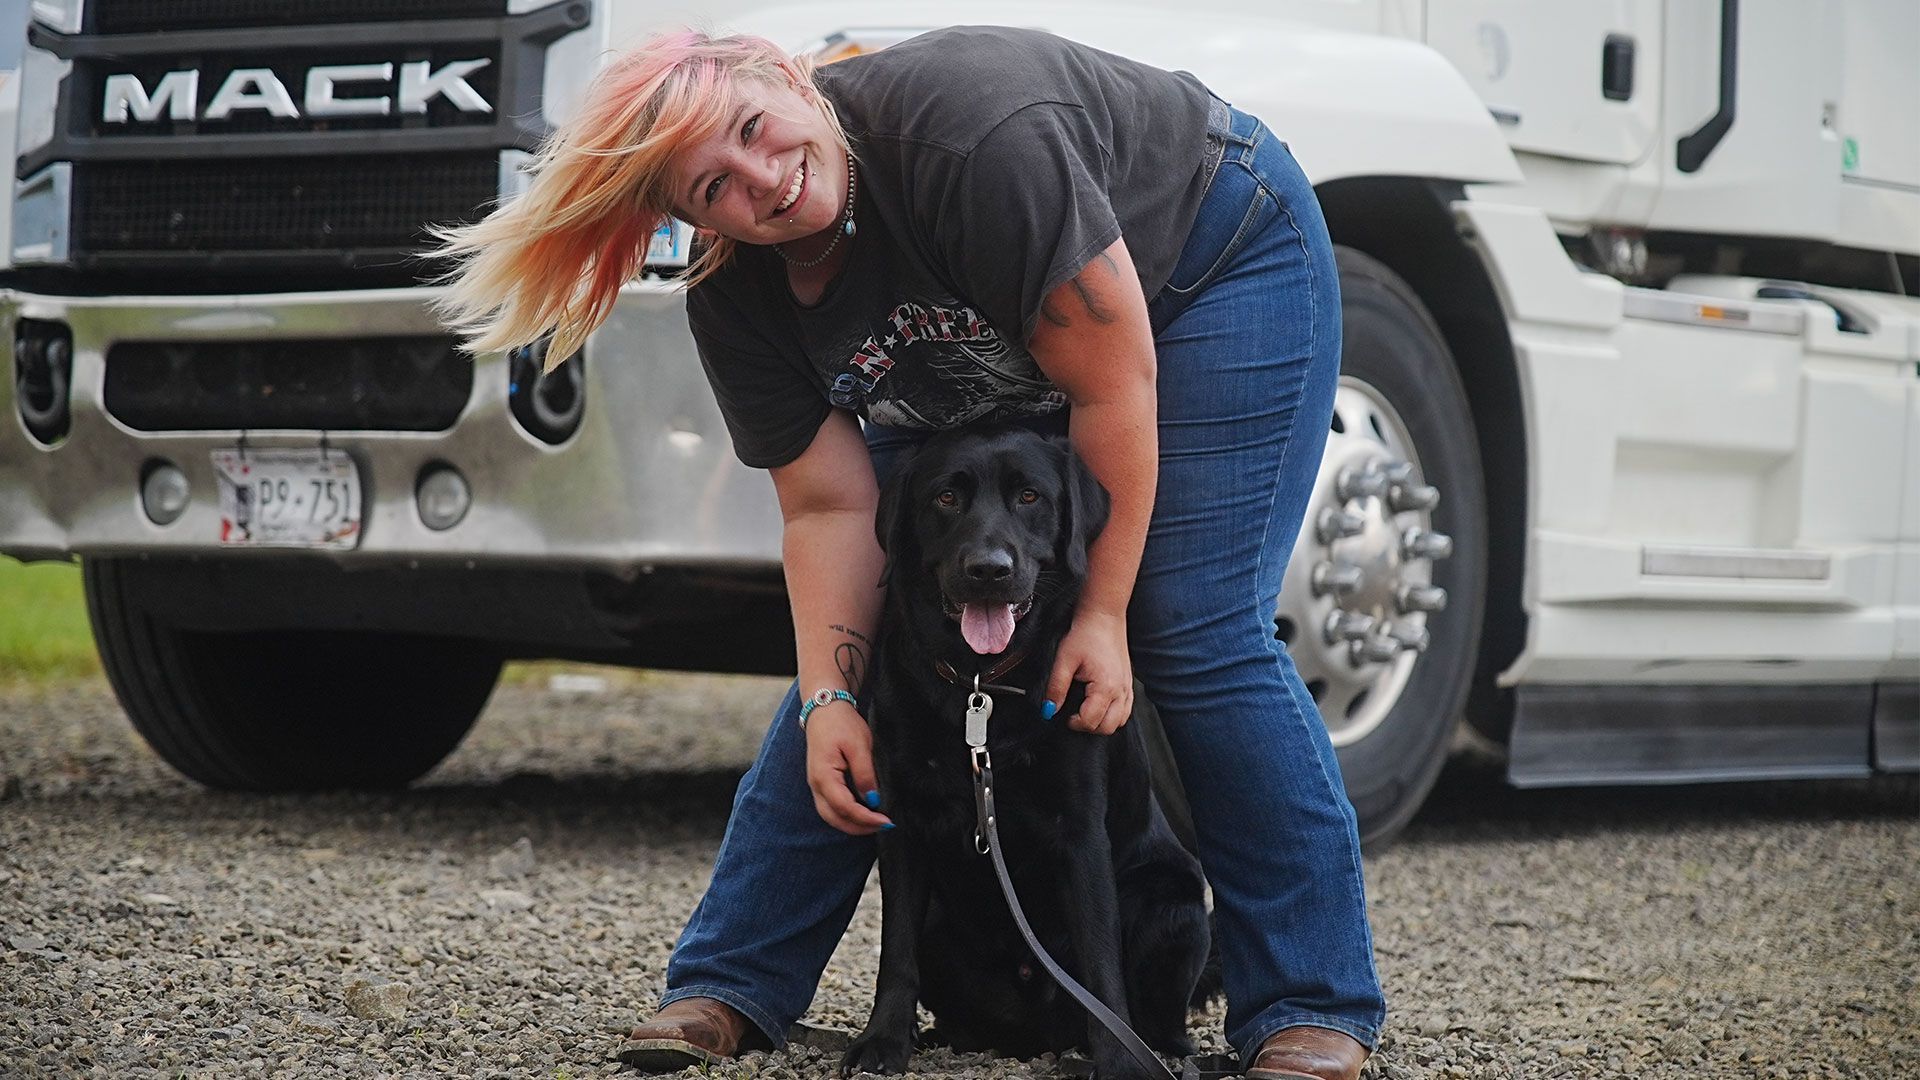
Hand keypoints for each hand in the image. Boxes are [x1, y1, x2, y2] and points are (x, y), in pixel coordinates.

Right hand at [804, 703, 892, 834]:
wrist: (824, 708)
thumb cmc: (841, 723)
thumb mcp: (859, 745)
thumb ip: (865, 774)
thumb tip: (872, 799)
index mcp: (824, 776)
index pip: (845, 807)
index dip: (866, 818)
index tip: (886, 820)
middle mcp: (815, 784)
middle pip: (834, 818)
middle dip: (859, 827)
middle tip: (883, 826)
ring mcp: (816, 784)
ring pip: (830, 815)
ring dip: (851, 824)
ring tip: (874, 824)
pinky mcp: (820, 782)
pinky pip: (830, 806)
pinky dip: (845, 815)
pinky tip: (861, 814)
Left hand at [1043, 608, 1132, 734]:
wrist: (1103, 617)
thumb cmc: (1086, 634)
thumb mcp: (1064, 660)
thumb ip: (1056, 687)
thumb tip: (1049, 710)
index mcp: (1105, 687)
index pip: (1091, 721)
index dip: (1074, 723)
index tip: (1064, 715)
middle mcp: (1120, 690)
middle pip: (1108, 727)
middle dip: (1088, 726)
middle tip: (1073, 715)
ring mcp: (1127, 688)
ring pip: (1120, 722)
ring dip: (1102, 722)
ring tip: (1086, 710)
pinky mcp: (1128, 684)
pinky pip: (1126, 710)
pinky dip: (1113, 714)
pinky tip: (1100, 706)